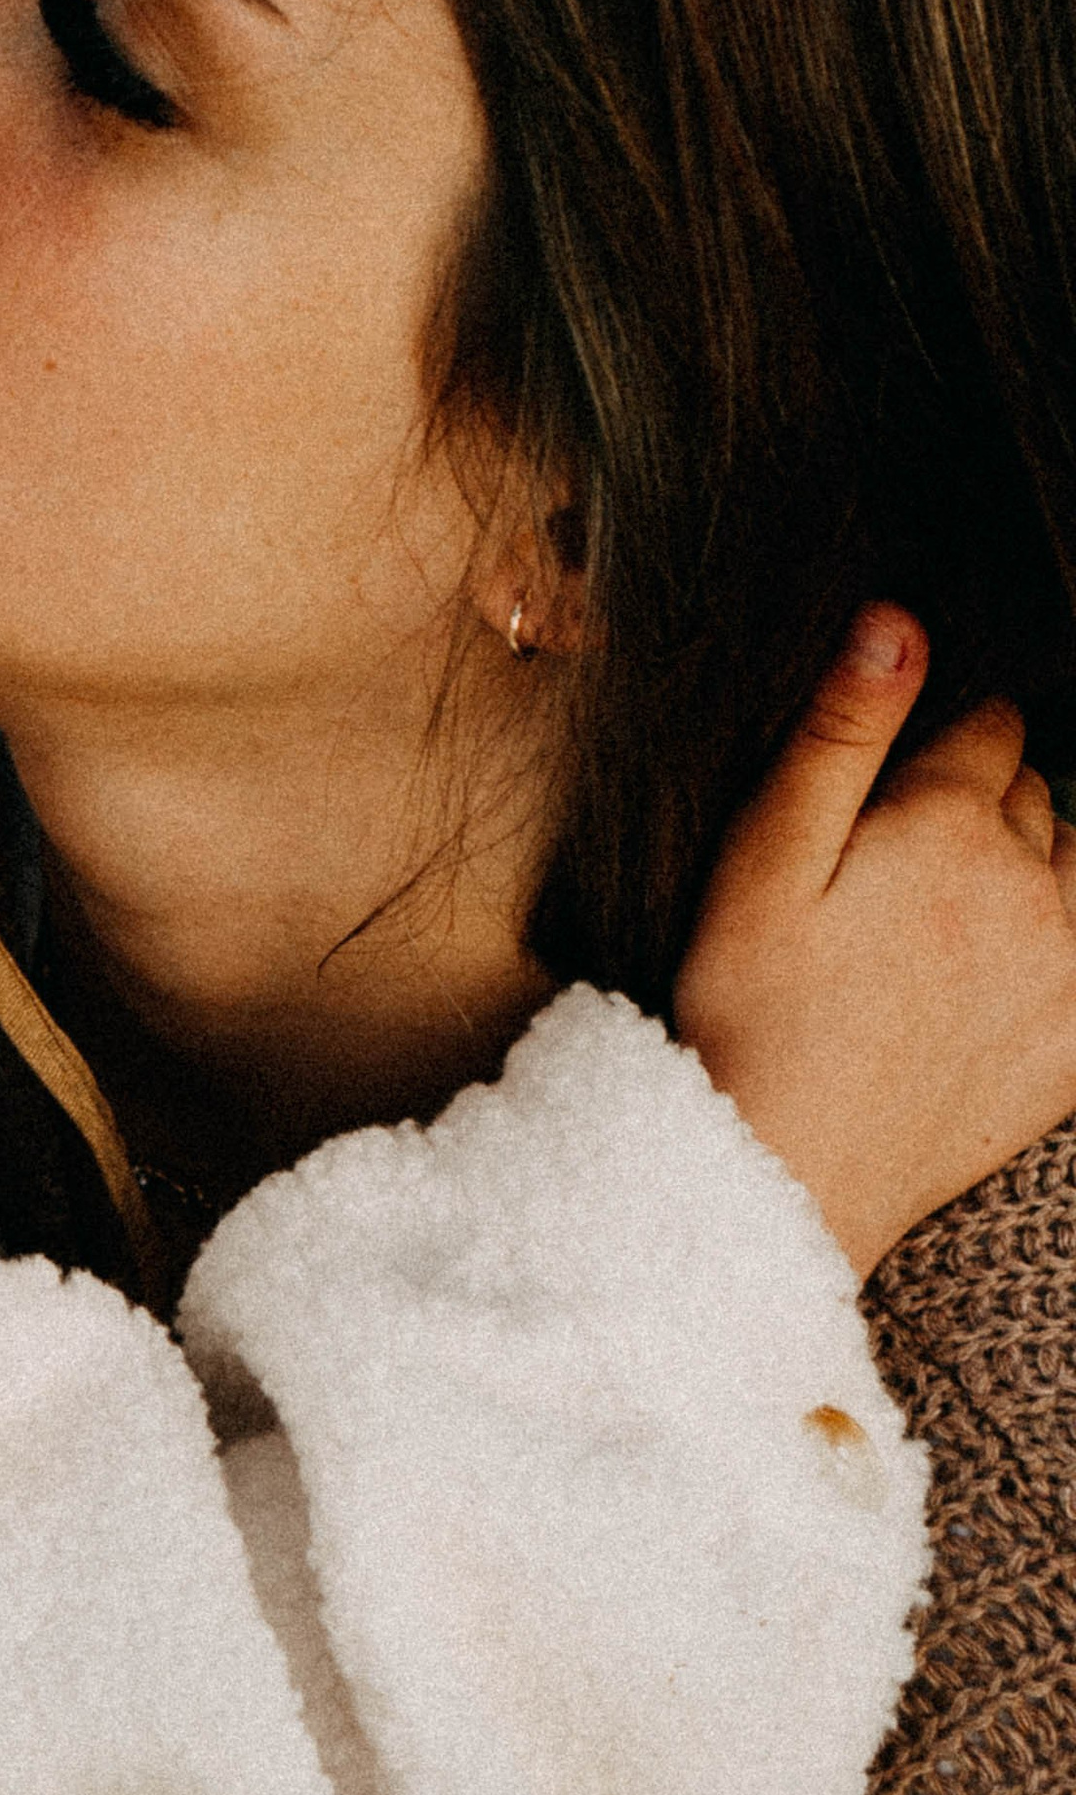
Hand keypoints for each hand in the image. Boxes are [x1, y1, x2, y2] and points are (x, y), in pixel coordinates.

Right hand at [676, 604, 1075, 1275]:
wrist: (781, 1173)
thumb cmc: (751, 1008)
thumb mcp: (763, 854)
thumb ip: (840, 731)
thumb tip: (899, 621)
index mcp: (950, 826)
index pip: (988, 722)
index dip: (934, 734)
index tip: (885, 781)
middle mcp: (1032, 887)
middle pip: (1033, 791)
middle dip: (977, 798)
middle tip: (894, 856)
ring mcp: (1067, 970)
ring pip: (1072, 864)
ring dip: (1026, 864)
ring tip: (937, 914)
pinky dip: (1056, 943)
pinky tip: (989, 973)